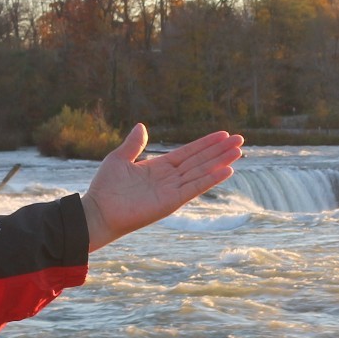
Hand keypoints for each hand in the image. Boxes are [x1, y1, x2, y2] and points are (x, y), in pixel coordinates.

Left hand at [81, 125, 243, 250]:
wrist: (98, 212)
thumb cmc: (105, 188)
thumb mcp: (119, 158)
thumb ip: (134, 144)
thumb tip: (142, 125)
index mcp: (159, 167)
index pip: (188, 152)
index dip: (206, 144)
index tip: (223, 134)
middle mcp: (169, 179)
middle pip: (200, 161)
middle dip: (220, 150)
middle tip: (240, 139)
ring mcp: (172, 191)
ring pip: (202, 172)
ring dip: (221, 162)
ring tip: (238, 151)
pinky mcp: (171, 202)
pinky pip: (195, 188)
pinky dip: (211, 179)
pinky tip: (227, 170)